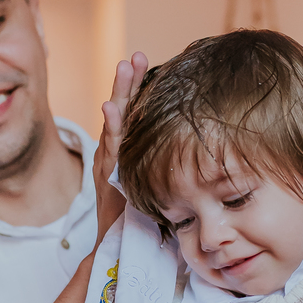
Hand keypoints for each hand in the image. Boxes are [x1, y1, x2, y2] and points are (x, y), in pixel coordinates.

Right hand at [95, 53, 147, 237]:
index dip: (138, 88)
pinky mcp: (107, 178)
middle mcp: (115, 153)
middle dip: (128, 83)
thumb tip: (194, 143)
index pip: (132, 114)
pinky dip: (111, 129)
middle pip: (122, 111)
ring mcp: (109, 164)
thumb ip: (163, 163)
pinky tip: (110, 108)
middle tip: (136, 57)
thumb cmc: (140, 215)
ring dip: (119, 95)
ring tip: (124, 68)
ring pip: (115, 124)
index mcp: (127, 151)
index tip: (146, 61)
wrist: (116, 245)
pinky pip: (111, 150)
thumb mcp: (156, 182)